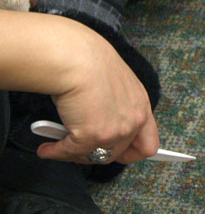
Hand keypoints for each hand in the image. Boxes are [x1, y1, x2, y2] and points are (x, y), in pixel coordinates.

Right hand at [0, 11, 159, 163]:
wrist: (75, 57)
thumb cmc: (89, 61)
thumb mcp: (114, 84)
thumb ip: (114, 105)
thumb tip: (98, 120)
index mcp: (141, 106)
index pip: (148, 144)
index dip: (132, 154)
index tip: (118, 155)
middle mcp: (133, 121)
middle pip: (116, 154)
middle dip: (94, 153)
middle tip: (77, 149)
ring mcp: (115, 130)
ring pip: (94, 156)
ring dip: (73, 154)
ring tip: (58, 146)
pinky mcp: (92, 136)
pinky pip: (71, 152)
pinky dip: (56, 152)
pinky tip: (47, 148)